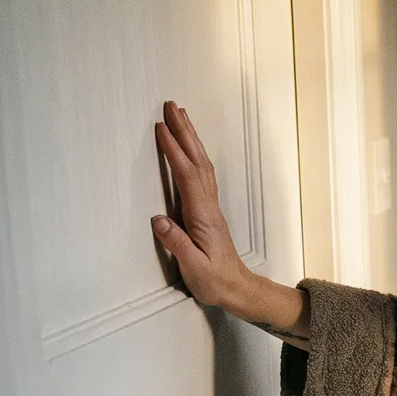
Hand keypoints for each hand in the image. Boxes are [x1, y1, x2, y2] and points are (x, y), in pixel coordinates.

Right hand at [151, 101, 308, 343]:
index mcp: (203, 216)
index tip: (160, 128)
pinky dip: (194, 155)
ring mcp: (210, 206)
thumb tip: (157, 219)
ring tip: (180, 116)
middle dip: (184, 132)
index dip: (174, 151)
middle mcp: (209, 206)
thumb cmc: (215, 281)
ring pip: (201, 164)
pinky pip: (202, 174)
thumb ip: (176, 243)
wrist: (238, 289)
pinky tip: (189, 148)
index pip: (187, 176)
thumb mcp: (194, 267)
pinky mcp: (208, 211)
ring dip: (191, 138)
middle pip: (197, 161)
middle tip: (172, 106)